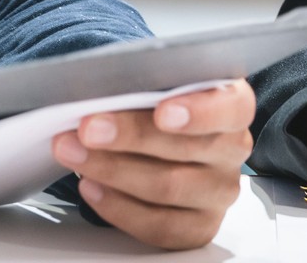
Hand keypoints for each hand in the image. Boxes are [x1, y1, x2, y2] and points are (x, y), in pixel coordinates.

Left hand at [50, 79, 254, 249]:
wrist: (151, 138)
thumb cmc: (153, 103)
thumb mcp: (154, 82)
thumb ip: (141, 83)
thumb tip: (98, 86)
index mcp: (232, 104)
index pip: (232, 108)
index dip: (199, 112)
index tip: (162, 112)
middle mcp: (232, 148)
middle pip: (188, 148)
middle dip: (131, 137)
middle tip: (88, 128)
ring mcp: (218, 191)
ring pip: (168, 187)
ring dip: (112, 169)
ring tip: (74, 152)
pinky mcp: (198, 225)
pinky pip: (159, 225)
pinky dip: (118, 206)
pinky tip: (91, 185)